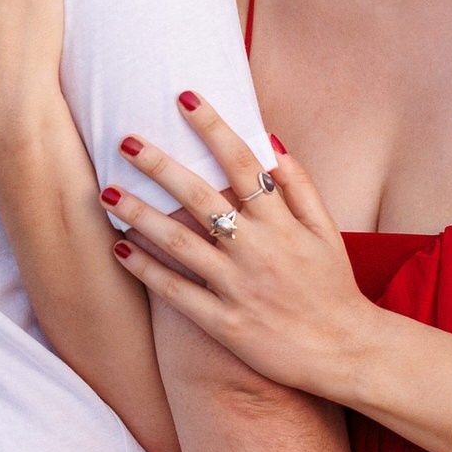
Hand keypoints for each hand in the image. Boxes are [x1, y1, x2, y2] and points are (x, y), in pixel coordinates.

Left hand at [104, 96, 380, 400]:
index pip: (241, 161)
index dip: (212, 127)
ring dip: (139, 214)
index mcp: (281, 221)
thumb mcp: (327, 230)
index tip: (184, 98)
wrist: (347, 353)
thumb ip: (300, 185)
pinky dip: (146, 269)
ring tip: (105, 192)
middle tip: (125, 140)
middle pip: (199, 196)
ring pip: (178, 242)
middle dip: (160, 165)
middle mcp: (256, 248)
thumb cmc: (333, 286)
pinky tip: (119, 249)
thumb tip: (270, 141)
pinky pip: (176, 293)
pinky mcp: (224, 323)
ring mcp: (237, 286)